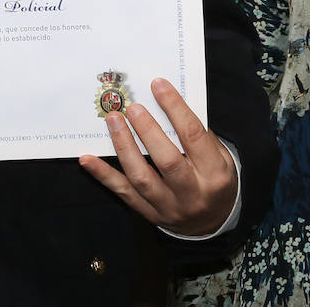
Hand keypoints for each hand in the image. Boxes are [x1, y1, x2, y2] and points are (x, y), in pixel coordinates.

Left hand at [78, 77, 237, 235]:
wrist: (213, 223)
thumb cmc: (214, 180)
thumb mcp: (221, 158)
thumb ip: (199, 134)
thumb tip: (168, 103)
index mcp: (215, 174)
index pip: (193, 136)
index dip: (175, 108)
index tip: (158, 85)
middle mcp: (193, 193)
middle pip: (167, 161)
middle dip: (147, 130)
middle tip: (132, 106)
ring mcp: (169, 207)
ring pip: (141, 178)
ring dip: (124, 147)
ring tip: (113, 121)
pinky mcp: (149, 214)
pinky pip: (123, 193)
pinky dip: (103, 175)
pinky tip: (87, 159)